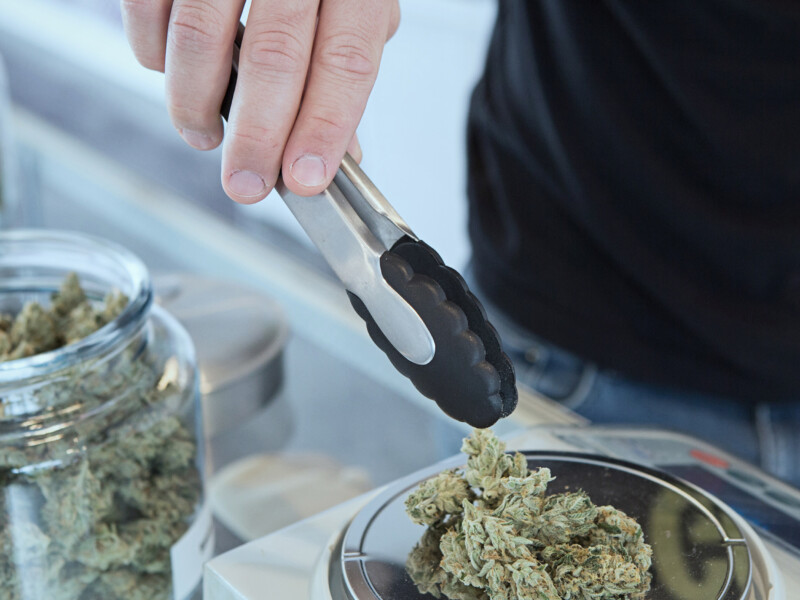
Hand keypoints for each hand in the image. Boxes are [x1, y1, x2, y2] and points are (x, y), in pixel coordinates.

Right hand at [121, 0, 399, 201]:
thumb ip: (342, 67)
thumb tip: (340, 150)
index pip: (346, 59)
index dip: (326, 126)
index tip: (307, 179)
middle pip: (275, 57)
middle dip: (258, 138)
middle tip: (247, 186)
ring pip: (200, 36)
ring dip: (196, 106)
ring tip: (204, 137)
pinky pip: (148, 10)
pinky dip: (153, 56)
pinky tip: (171, 75)